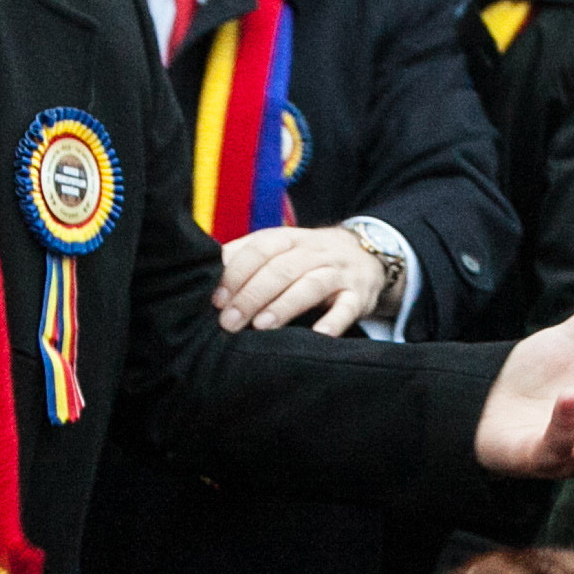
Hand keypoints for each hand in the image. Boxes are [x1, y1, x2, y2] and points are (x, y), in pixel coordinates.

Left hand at [218, 223, 385, 334]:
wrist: (367, 254)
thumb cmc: (308, 258)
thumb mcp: (281, 248)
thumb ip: (246, 256)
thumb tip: (206, 272)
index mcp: (290, 238)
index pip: (260, 249)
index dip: (237, 273)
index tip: (217, 299)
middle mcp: (315, 251)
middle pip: (281, 268)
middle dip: (252, 295)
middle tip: (230, 321)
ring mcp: (339, 273)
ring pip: (311, 285)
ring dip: (284, 305)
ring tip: (261, 326)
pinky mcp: (358, 295)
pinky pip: (348, 307)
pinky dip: (334, 322)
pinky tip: (319, 335)